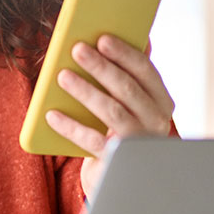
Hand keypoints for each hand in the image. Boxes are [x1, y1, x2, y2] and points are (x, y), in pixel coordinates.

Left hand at [45, 34, 175, 196]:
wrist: (118, 175)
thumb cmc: (120, 128)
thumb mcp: (129, 103)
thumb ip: (127, 75)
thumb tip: (123, 39)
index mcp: (161, 101)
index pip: (146, 71)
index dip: (124, 53)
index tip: (102, 38)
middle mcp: (157, 121)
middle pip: (128, 88)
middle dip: (101, 67)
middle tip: (77, 49)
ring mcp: (138, 142)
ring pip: (112, 111)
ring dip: (86, 91)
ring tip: (63, 76)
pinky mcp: (118, 161)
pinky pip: (92, 141)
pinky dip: (71, 127)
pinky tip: (52, 115)